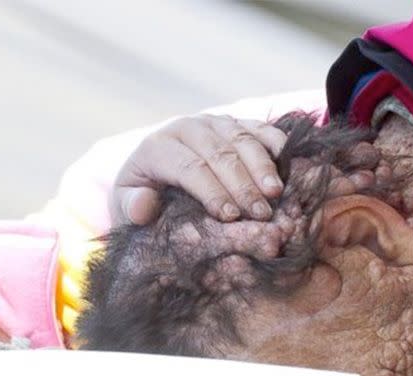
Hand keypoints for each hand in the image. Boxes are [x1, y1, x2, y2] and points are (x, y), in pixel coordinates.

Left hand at [112, 114, 286, 224]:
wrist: (151, 179)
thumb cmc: (141, 200)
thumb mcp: (125, 208)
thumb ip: (131, 206)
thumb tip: (143, 205)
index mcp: (156, 147)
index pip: (189, 168)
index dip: (212, 192)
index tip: (231, 217)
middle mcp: (184, 127)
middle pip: (219, 153)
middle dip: (242, 185)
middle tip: (261, 213)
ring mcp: (211, 122)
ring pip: (241, 138)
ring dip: (262, 166)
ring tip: (276, 193)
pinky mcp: (232, 123)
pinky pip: (258, 127)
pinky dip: (275, 143)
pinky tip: (288, 165)